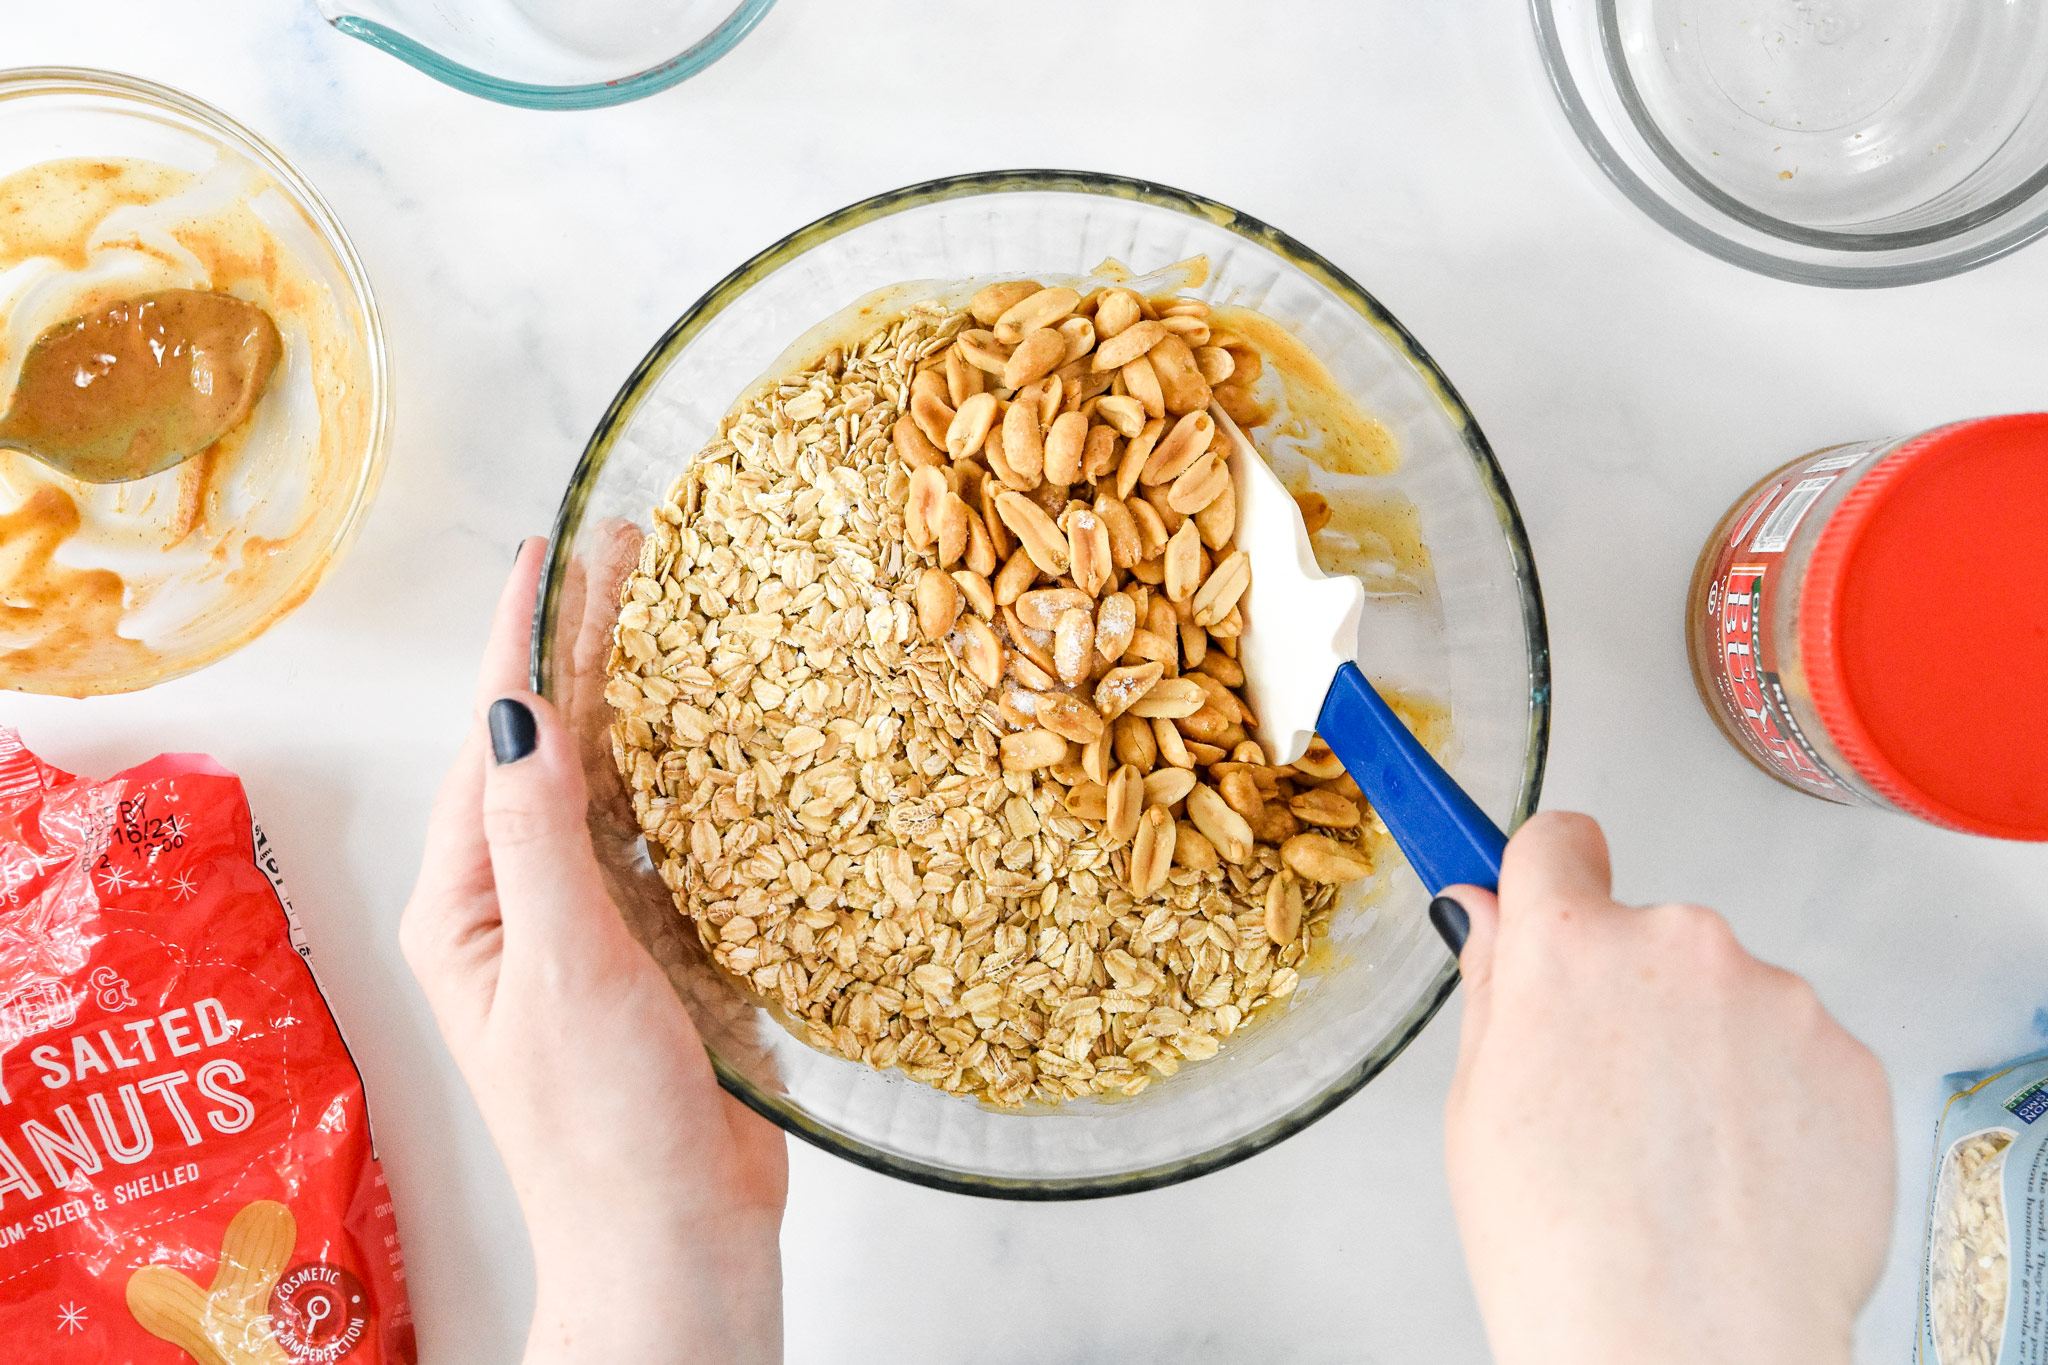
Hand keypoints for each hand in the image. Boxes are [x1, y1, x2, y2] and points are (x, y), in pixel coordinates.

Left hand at [401, 540, 787, 1364]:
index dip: (523, 641)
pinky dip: (686, 777)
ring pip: (611, 787)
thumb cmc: (605, 1128)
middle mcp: (517, 903)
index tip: (547, 549)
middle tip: (627, 550)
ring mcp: (589, 925)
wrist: (678, 1245)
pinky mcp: (658, 951)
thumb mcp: (565, 969)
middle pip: (550, 749)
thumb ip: (540, 836)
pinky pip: (664, 839)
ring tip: (672, 611)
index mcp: (466, 905)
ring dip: (639, 701)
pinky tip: (714, 729)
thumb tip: (516, 710)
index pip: (493, 744)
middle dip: (584, 650)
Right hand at [1438, 812, 1892, 1364]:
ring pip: (1729, 997)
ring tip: (1682, 1160)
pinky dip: (1775, 1101)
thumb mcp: (1477, 1107)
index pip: (1557, 841)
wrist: (1684, 1346)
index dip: (1547, 876)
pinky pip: (1798, 1053)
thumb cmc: (1566, 1249)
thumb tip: (1487, 916)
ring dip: (1710, 1049)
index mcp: (1569, 946)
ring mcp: (1776, 998)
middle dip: (1630, 995)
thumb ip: (1494, 988)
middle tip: (1610, 1098)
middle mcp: (1680, 945)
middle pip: (1647, 935)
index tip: (1547, 897)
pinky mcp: (1849, 1058)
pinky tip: (1740, 1176)